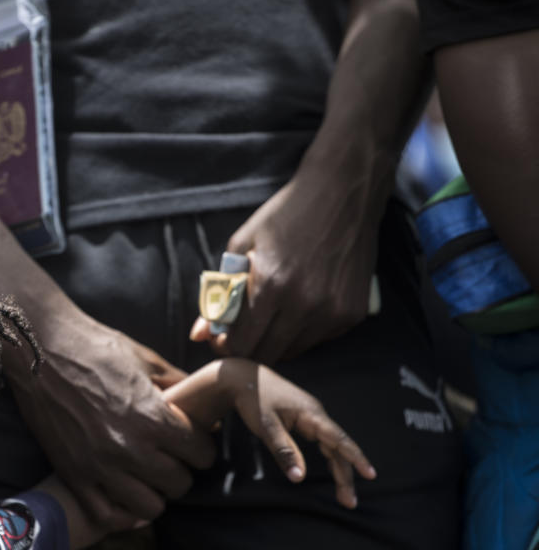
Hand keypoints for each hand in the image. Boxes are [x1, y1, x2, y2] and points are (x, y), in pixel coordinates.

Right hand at [4, 315, 215, 528]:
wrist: (39, 348)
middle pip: (179, 483)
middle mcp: (128, 447)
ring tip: (148, 475)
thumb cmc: (95, 347)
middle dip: (182, 468)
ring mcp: (99, 466)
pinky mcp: (73, 474)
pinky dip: (122, 512)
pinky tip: (125, 493)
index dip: (202, 446)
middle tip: (172, 455)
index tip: (194, 439)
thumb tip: (210, 410)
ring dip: (154, 492)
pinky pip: (107, 515)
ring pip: (149, 507)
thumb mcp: (146, 360)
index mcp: (152, 417)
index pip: (201, 453)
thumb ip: (181, 386)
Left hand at [163, 358, 375, 508]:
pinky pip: (323, 441)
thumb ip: (284, 451)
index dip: (355, 457)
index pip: (339, 439)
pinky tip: (334, 471)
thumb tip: (299, 478)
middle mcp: (316, 414)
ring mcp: (311, 416)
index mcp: (311, 414)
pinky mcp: (304, 419)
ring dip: (339, 468)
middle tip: (349, 502)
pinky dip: (330, 457)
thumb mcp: (266, 426)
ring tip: (343, 494)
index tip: (370, 474)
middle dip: (345, 474)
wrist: (242, 377)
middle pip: (338, 447)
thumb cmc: (253, 399)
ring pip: (332, 446)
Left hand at [191, 167, 382, 362]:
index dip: (224, 347)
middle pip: (265, 357)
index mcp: (271, 285)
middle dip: (246, 350)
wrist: (343, 192)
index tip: (221, 337)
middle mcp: (304, 304)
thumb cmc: (286, 215)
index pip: (240, 345)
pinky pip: (318, 340)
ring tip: (272, 314)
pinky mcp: (351, 314)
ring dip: (274, 341)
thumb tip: (198, 334)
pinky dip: (303, 332)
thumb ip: (219, 294)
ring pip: (292, 352)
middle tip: (241, 332)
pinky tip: (301, 305)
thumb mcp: (242, 246)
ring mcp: (332, 312)